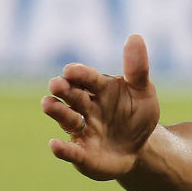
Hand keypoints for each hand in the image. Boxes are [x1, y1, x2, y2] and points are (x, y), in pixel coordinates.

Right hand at [41, 34, 160, 180]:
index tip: (71, 70)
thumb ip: (137, 69)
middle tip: (57, 84)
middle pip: (72, 95)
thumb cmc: (137, 115)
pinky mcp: (82, 153)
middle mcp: (86, 106)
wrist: (140, 148)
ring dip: (56, 111)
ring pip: (66, 119)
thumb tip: (135, 37)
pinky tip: (54, 145)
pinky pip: (71, 151)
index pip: (88, 78)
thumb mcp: (143, 92)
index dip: (79, 73)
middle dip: (64, 89)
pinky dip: (62, 149)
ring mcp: (82, 130)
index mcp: (100, 88)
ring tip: (48, 103)